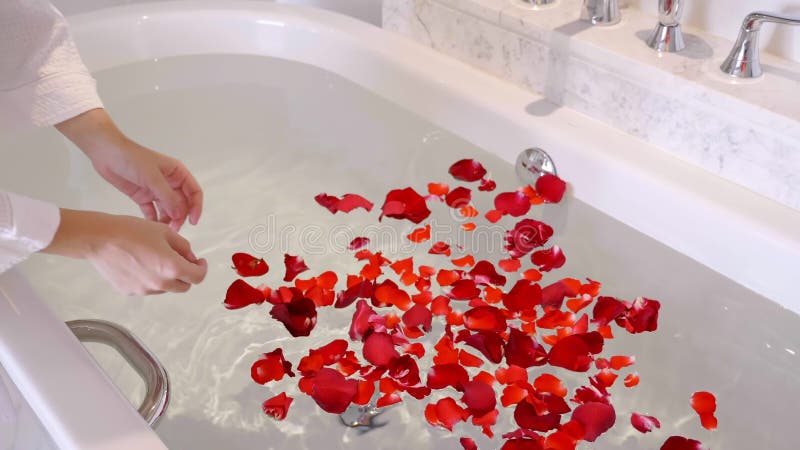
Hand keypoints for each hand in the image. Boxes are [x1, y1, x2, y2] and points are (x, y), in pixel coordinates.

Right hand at [43, 209, 207, 295]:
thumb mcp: (164, 231)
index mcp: (172, 268)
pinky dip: (150, 279)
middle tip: (180, 259)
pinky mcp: (130, 291)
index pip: (198, 277)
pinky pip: (147, 288)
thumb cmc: (131, 231)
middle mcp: (160, 284)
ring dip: (168, 277)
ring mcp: (144, 290)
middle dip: (186, 274)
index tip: (199, 261)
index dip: (202, 268)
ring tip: (155, 258)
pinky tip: (140, 263)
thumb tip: (190, 256)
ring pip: (165, 288)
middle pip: (183, 286)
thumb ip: (183, 246)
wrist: (99, 239)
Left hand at [55, 108, 202, 229]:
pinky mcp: (143, 196)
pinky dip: (154, 219)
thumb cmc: (132, 158)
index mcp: (177, 173)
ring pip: (168, 209)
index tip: (193, 221)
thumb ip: (167, 197)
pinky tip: (153, 227)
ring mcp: (156, 190)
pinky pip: (152, 211)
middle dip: (180, 216)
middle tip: (175, 228)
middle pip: (182, 203)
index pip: (193, 191)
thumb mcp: (153, 177)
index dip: (196, 206)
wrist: (106, 153)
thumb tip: (180, 215)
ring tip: (164, 230)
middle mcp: (169, 182)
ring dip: (168, 219)